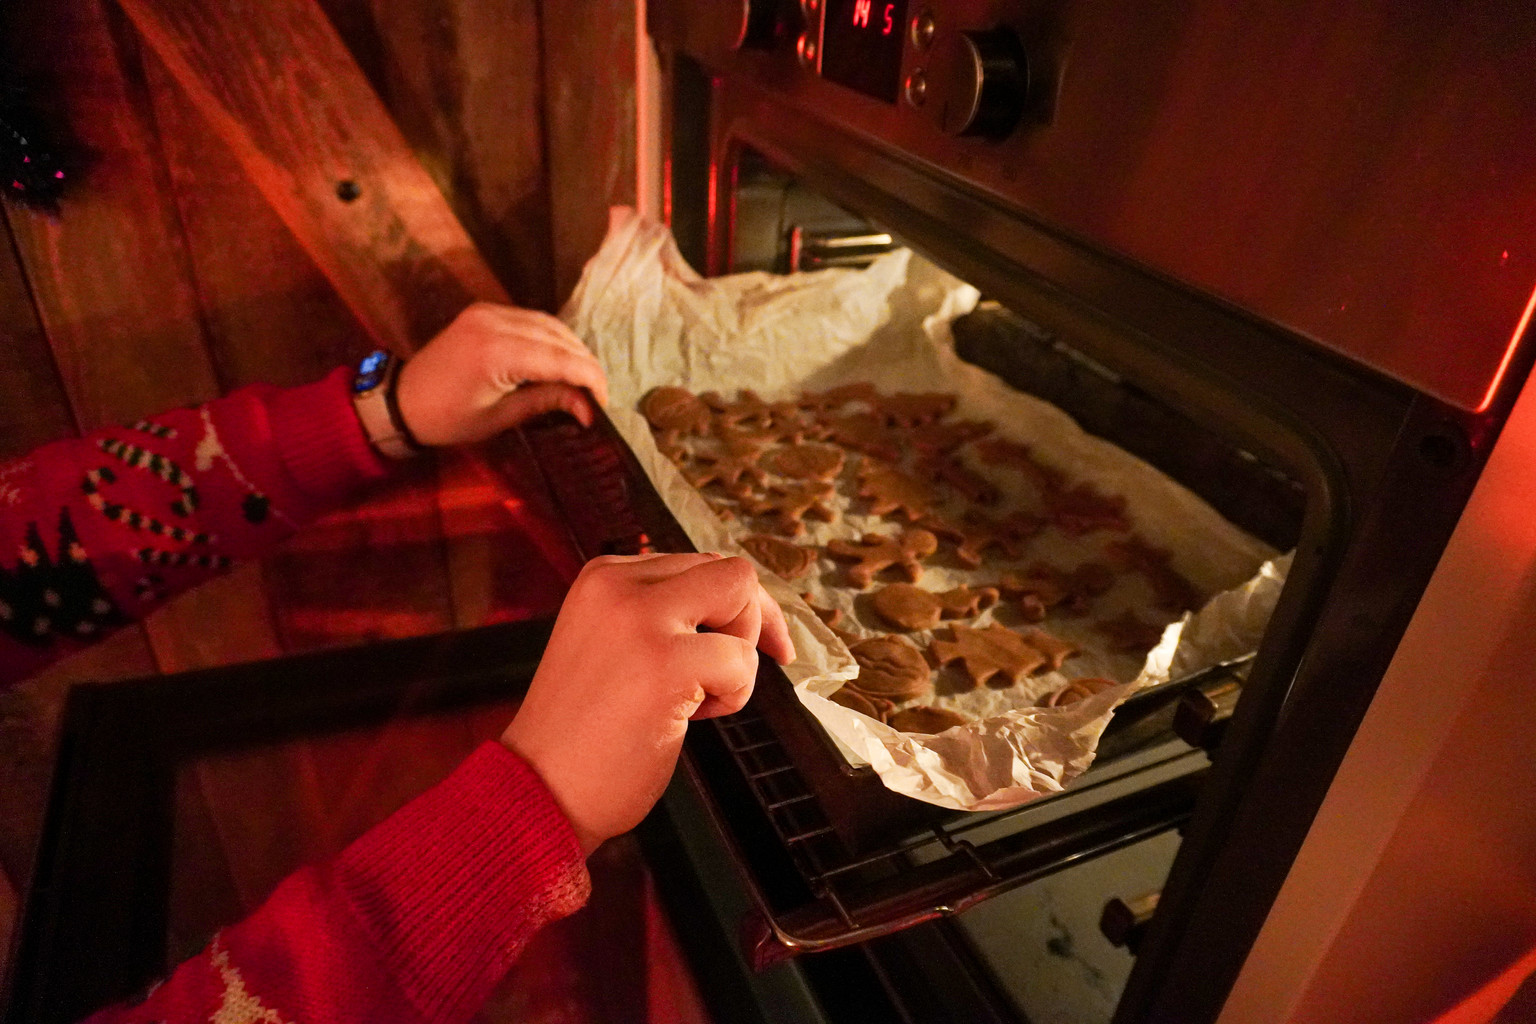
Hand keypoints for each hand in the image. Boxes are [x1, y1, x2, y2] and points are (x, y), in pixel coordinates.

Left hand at [395, 302, 609, 444]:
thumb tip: (590, 409)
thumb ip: (547, 403)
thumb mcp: (500, 417)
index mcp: (496, 352)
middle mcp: (494, 322)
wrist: (401, 400)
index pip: (560, 359)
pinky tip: (560, 359)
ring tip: (583, 378)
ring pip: (548, 324)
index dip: (589, 378)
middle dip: (584, 364)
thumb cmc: (448, 419)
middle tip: (597, 394)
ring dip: (571, 349)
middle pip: (559, 337)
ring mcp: (489, 311)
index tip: (604, 402)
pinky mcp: (485, 310)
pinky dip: (551, 338)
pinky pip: (531, 319)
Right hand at [501, 553, 794, 854]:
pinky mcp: (664, 661)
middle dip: (752, 623)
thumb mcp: (613, 643)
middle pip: (730, 572)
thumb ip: (662, 614)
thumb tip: (740, 602)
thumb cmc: (585, 733)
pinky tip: (690, 719)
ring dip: (739, 660)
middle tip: (731, 675)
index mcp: (604, 576)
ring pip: (741, 596)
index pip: (700, 564)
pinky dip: (734, 696)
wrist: (539, 789)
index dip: (738, 606)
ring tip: (693, 700)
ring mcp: (640, 619)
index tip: (757, 644)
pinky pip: (741, 660)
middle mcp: (619, 585)